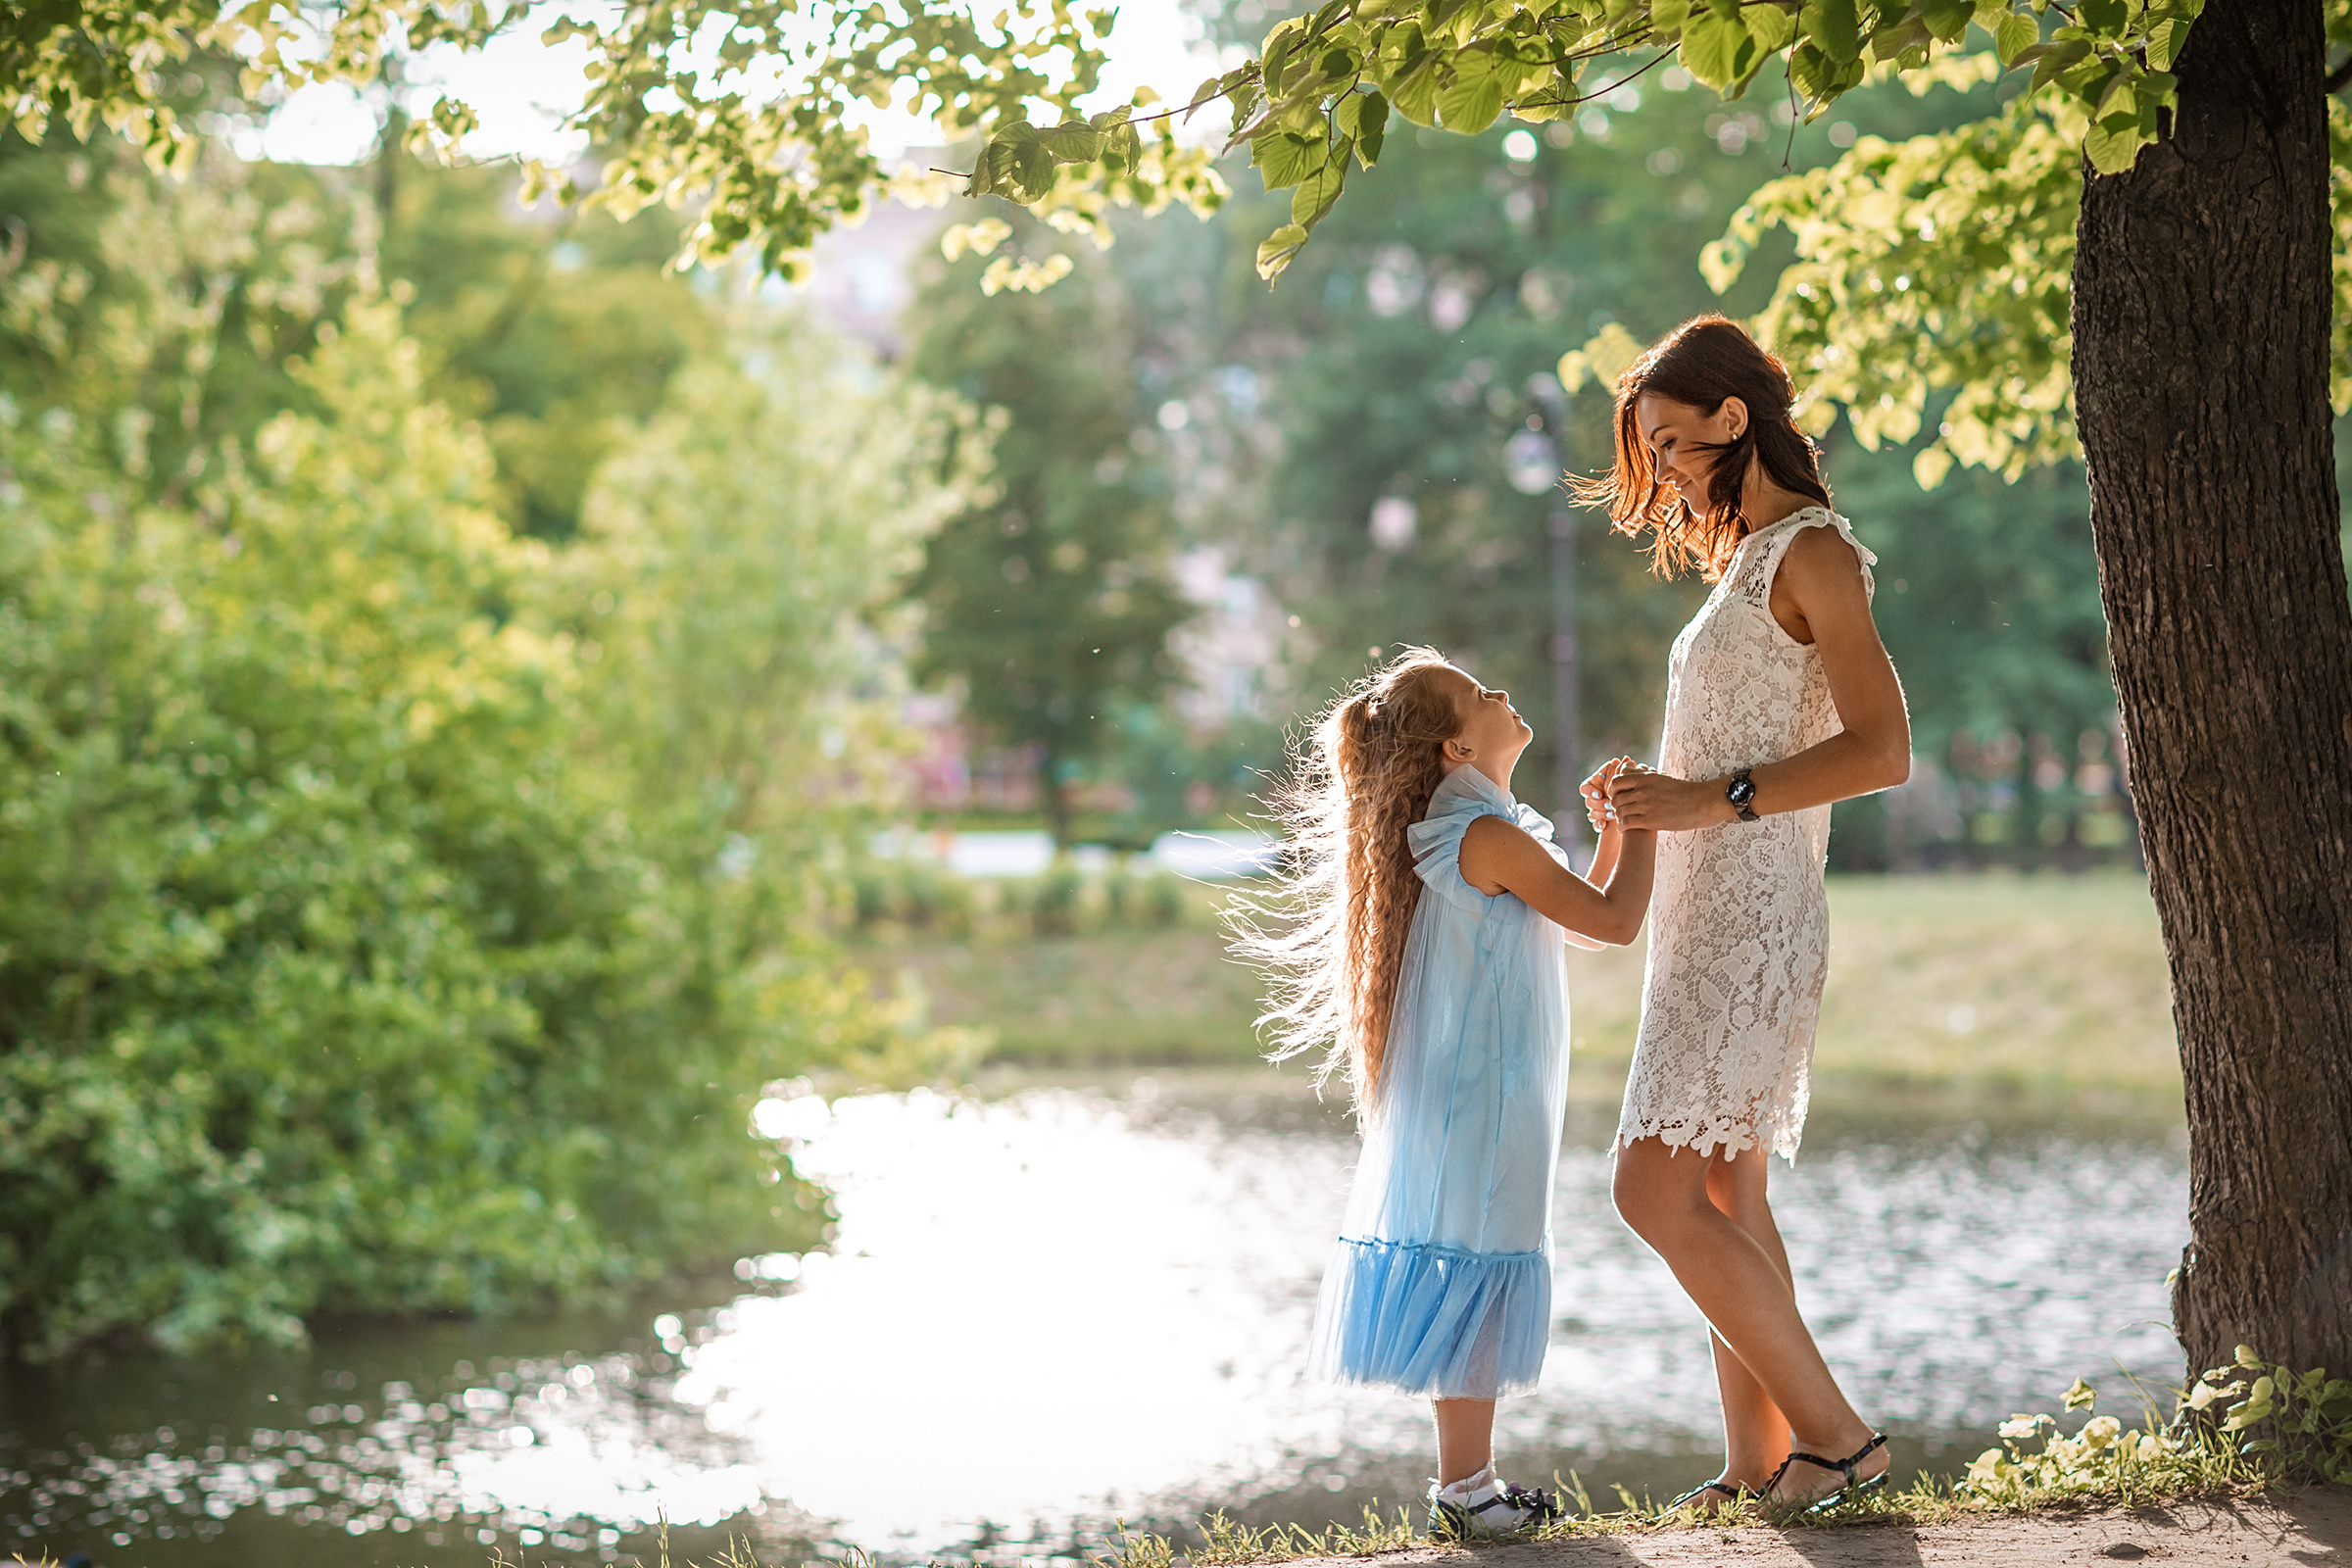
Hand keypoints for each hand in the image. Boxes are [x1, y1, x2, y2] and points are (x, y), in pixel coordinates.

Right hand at [1580, 756, 1636, 830]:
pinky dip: (1598, 824)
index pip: (1586, 786)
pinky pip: (1594, 824)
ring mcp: (1601, 810)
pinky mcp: (1603, 822)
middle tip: (1608, 804)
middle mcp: (1600, 796)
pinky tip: (1603, 825)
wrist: (1646, 819)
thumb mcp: (1633, 784)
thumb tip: (1626, 758)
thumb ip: (1626, 772)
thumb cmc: (1642, 796)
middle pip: (1588, 799)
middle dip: (1597, 802)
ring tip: (1612, 815)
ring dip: (1599, 813)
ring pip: (1591, 812)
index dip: (1590, 791)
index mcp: (1602, 785)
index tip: (1600, 794)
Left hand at [1605, 767, 1727, 831]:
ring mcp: (1646, 805)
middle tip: (1620, 811)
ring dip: (1619, 817)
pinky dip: (1622, 827)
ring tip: (1624, 820)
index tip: (1617, 796)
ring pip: (1619, 812)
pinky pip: (1626, 824)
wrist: (1703, 802)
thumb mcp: (1663, 778)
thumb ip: (1646, 777)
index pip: (1616, 782)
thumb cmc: (1685, 792)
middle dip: (1615, 806)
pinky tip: (1626, 829)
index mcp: (1646, 778)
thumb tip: (1633, 771)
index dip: (1612, 791)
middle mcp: (1643, 790)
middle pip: (1616, 799)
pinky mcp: (1650, 820)